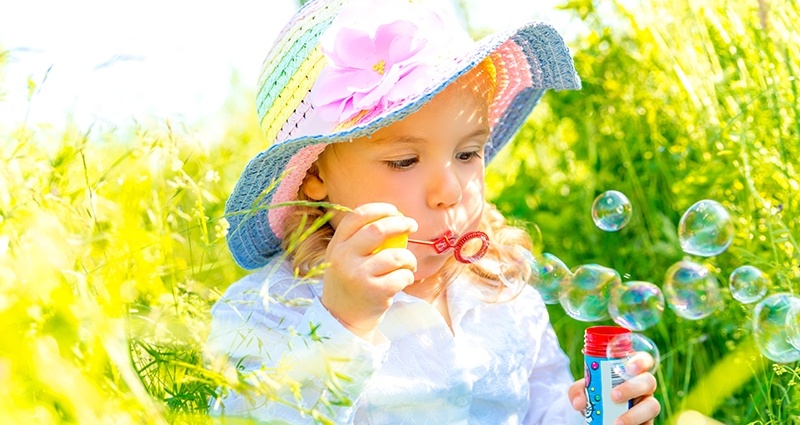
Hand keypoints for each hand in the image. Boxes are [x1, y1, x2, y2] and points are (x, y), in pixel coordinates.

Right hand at [321, 203, 417, 339]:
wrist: (342, 319)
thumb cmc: (350, 283)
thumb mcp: (344, 258)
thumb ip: (360, 239)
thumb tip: (394, 217)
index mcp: (336, 246)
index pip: (357, 216)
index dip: (379, 209)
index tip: (395, 211)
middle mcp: (344, 259)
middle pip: (378, 230)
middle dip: (401, 223)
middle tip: (412, 225)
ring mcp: (358, 276)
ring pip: (396, 255)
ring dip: (409, 258)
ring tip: (408, 264)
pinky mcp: (374, 292)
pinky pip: (402, 276)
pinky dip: (408, 276)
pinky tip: (402, 280)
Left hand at [568, 352, 660, 424]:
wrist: (597, 415)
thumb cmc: (595, 394)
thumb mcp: (583, 389)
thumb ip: (577, 391)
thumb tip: (579, 403)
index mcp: (631, 371)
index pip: (644, 359)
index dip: (640, 361)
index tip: (628, 368)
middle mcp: (643, 385)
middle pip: (649, 381)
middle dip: (632, 387)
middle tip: (613, 396)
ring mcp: (647, 404)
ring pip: (653, 405)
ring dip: (635, 414)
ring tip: (616, 422)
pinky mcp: (648, 421)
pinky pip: (649, 424)